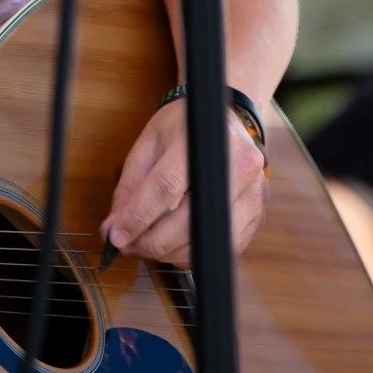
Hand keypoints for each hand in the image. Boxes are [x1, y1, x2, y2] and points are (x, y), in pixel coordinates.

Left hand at [101, 97, 267, 265]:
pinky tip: (175, 244)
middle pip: (189, 221)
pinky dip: (193, 252)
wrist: (226, 120)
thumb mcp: (149, 145)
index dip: (139, 217)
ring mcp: (254, 192)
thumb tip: (113, 228)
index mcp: (205, 141)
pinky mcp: (259, 213)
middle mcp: (238, 167)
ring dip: (170, 253)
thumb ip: (130, 187)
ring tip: (147, 245)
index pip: (167, 187)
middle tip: (127, 246)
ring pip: (208, 240)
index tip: (117, 237)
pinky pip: (223, 247)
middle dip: (151, 242)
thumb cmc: (184, 129)